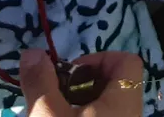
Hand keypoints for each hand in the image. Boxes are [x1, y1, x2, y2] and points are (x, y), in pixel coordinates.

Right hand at [20, 49, 144, 116]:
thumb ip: (41, 83)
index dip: (97, 60)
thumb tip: (32, 52)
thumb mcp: (48, 115)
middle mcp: (131, 112)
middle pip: (112, 83)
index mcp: (125, 99)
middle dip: (79, 85)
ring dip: (76, 104)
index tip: (68, 75)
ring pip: (103, 105)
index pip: (127, 61)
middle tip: (53, 98)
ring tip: (51, 113)